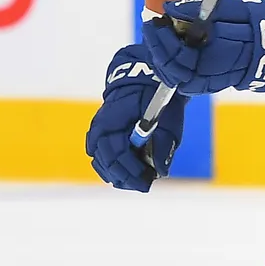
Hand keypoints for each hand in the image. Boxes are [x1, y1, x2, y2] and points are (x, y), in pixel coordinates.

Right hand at [85, 44, 185, 191]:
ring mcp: (97, 133)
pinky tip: (126, 176)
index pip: (116, 154)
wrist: (142, 81)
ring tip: (138, 182)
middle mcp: (99, 129)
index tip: (147, 180)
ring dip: (119, 176)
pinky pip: (102, 159)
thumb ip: (163, 144)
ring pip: (102, 164)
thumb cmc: (156, 99)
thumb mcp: (167, 119)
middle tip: (144, 185)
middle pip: (107, 163)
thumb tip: (160, 172)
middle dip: (126, 177)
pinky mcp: (100, 137)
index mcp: (111, 120)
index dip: (131, 171)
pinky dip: (113, 170)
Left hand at [142, 0, 264, 95]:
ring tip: (158, 41)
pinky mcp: (222, 84)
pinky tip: (170, 56)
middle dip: (160, 51)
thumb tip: (172, 10)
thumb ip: (204, 10)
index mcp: (227, 51)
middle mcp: (221, 70)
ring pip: (183, 79)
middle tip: (153, 29)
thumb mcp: (240, 9)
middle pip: (180, 70)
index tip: (156, 22)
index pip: (185, 53)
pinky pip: (193, 84)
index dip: (165, 41)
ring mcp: (222, 80)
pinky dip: (177, 71)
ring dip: (165, 63)